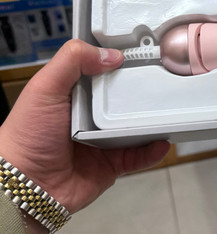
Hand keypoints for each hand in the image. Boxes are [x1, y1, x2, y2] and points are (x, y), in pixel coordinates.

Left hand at [0, 40, 169, 233]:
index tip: (143, 49)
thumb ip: (72, 61)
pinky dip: (152, 151)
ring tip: (171, 109)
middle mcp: (90, 115)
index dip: (119, 60)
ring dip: (153, 120)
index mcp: (73, 93)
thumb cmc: (28, 134)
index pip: (101, 71)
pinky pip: (138, 156)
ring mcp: (103, 141)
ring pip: (136, 127)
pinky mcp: (112, 165)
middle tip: (167, 78)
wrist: (27, 185)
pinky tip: (163, 142)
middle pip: (123, 98)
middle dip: (143, 90)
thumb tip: (111, 55)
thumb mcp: (44, 87)